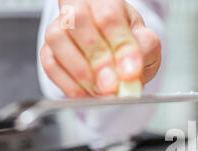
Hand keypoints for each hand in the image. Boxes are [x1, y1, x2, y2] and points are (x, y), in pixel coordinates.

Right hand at [40, 0, 160, 96]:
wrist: (121, 57)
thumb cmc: (132, 46)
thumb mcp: (148, 45)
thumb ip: (144, 51)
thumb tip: (131, 70)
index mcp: (107, 2)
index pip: (109, 16)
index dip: (120, 45)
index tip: (130, 73)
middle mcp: (79, 8)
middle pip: (78, 21)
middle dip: (98, 59)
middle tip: (113, 85)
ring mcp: (60, 27)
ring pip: (58, 40)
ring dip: (81, 73)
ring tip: (102, 92)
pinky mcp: (49, 50)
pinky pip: (50, 64)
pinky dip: (70, 84)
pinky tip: (89, 94)